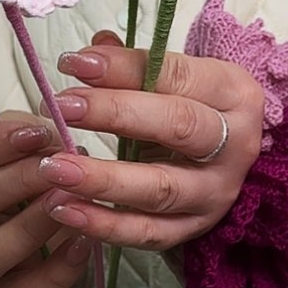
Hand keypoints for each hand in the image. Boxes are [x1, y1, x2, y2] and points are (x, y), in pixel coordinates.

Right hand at [0, 116, 93, 287]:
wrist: (27, 214)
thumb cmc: (18, 165)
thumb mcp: (16, 139)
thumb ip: (26, 134)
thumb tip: (51, 136)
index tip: (34, 133)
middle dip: (12, 183)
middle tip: (56, 167)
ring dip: (26, 230)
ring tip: (66, 202)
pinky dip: (55, 273)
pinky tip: (85, 242)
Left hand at [37, 31, 264, 248]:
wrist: (225, 160)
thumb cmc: (191, 108)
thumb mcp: (175, 80)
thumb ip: (132, 66)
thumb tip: (87, 53)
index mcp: (234, 94)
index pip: (178, 76)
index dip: (125, 69)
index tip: (74, 62)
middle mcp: (235, 145)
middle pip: (178, 127)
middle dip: (115, 115)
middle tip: (61, 107)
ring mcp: (216, 193)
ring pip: (160, 188)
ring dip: (102, 180)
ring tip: (53, 168)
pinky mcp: (195, 229)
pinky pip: (148, 233)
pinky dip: (104, 226)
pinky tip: (64, 209)